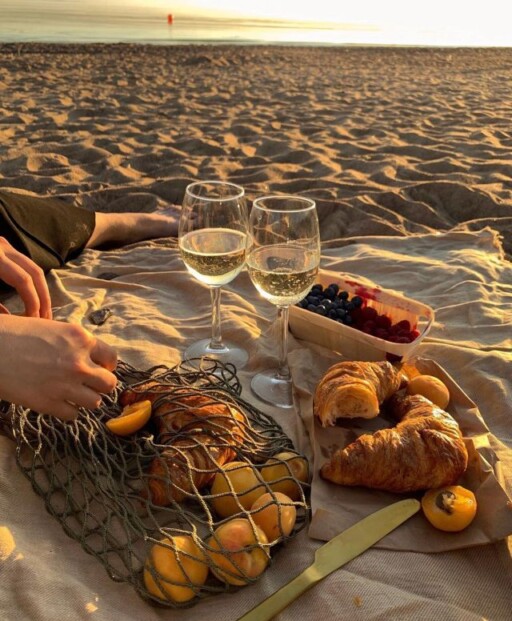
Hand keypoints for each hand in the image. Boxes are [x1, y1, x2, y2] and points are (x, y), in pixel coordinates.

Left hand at [0, 236, 51, 318]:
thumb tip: (12, 318)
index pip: (23, 280)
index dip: (32, 302)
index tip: (34, 320)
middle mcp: (3, 248)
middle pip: (36, 272)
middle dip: (44, 298)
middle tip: (47, 319)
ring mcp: (4, 246)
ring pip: (32, 268)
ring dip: (40, 291)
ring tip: (42, 311)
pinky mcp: (2, 249)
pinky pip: (23, 266)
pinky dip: (30, 282)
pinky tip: (32, 297)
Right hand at [0, 315, 117, 419]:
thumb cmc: (15, 333)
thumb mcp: (52, 328)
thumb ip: (74, 342)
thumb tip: (88, 356)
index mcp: (80, 339)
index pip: (112, 357)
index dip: (106, 365)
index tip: (98, 367)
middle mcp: (78, 363)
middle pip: (109, 384)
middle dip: (101, 385)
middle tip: (89, 384)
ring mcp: (65, 385)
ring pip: (95, 402)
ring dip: (86, 399)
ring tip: (74, 394)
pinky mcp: (49, 404)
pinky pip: (73, 415)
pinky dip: (68, 411)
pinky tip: (58, 402)